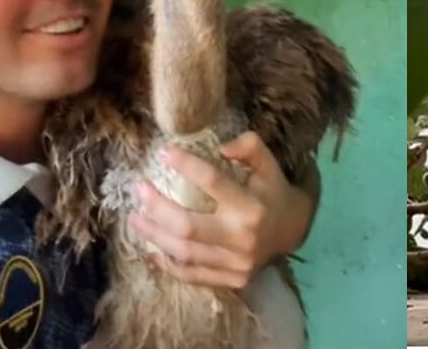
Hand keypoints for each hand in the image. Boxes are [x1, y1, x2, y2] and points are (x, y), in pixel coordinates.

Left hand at [127, 132, 316, 288]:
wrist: (294, 231)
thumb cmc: (274, 192)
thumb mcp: (268, 163)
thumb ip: (249, 146)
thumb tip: (220, 146)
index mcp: (252, 206)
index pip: (213, 182)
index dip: (186, 166)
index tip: (164, 153)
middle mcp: (242, 237)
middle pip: (188, 226)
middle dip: (158, 207)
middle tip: (139, 189)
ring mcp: (236, 263)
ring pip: (185, 253)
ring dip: (154, 236)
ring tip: (134, 218)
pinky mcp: (232, 280)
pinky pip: (192, 275)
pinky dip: (167, 265)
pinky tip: (150, 251)